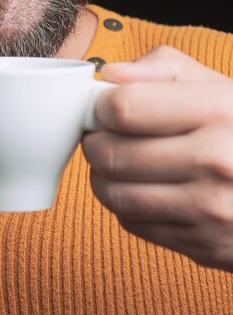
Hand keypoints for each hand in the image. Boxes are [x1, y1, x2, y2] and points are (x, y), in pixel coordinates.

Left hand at [82, 46, 232, 271]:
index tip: (103, 108)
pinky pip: (132, 223)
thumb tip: (110, 76)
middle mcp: (217, 162)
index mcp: (219, 112)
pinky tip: (141, 188)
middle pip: (111, 154)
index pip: (124, 109)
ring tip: (115, 161)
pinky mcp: (204, 245)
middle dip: (94, 141)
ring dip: (101, 176)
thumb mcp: (219, 86)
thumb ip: (163, 69)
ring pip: (114, 194)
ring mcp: (210, 210)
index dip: (101, 106)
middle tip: (100, 135)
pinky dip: (124, 204)